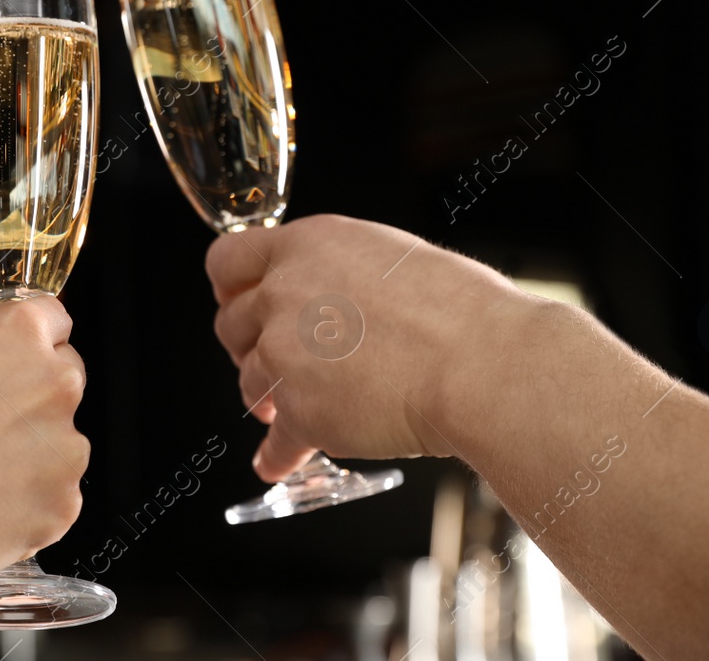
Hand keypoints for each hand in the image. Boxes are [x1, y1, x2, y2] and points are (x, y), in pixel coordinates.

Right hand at [0, 296, 87, 604]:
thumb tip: (0, 366)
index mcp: (20, 330)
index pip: (53, 321)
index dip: (22, 348)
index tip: (2, 369)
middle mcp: (55, 380)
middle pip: (63, 382)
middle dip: (30, 401)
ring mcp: (65, 448)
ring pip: (61, 444)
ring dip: (31, 456)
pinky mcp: (61, 505)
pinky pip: (54, 498)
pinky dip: (25, 506)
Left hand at [207, 214, 524, 480]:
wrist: (481, 366)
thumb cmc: (460, 310)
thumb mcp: (388, 255)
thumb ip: (336, 270)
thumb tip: (326, 291)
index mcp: (306, 246)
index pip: (227, 260)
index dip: (229, 287)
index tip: (236, 301)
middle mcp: (283, 295)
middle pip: (231, 326)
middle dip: (249, 346)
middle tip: (274, 358)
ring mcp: (284, 356)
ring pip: (249, 383)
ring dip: (269, 396)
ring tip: (295, 405)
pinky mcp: (301, 413)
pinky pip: (276, 442)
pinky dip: (278, 456)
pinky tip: (278, 462)